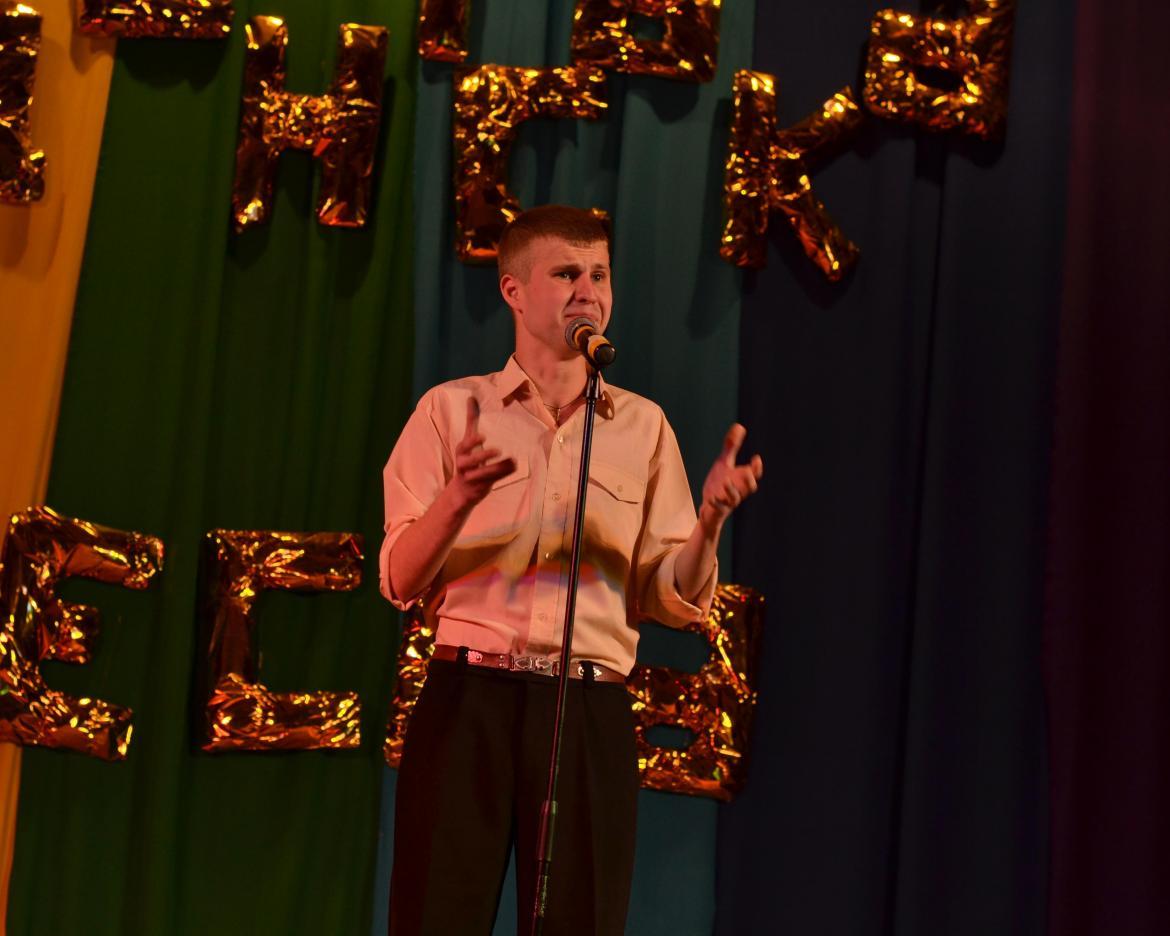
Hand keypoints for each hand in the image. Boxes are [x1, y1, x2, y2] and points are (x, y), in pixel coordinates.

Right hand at [449, 397, 515, 511]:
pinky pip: (493, 480)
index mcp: (461, 451)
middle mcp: (463, 464)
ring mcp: (471, 477)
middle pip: (471, 460)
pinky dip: (504, 473)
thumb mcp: (468, 440)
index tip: (483, 437)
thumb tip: (471, 397)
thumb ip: (471, 420)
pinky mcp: (480, 487)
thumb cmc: (467, 459)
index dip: (473, 442)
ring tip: (512, 460)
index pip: (465, 445)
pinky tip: (515, 465)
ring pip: (483, 473)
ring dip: (497, 467)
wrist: (461, 490)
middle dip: (484, 455)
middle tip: (498, 450)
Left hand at [699, 423, 762, 536]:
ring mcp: (728, 501)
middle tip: (747, 471)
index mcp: (740, 480)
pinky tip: (711, 498)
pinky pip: (718, 508)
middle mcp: (737, 491)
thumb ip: (731, 446)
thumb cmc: (719, 484)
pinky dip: (716, 503)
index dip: (757, 468)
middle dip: (749, 480)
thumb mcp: (724, 463)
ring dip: (731, 490)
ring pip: (734, 498)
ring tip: (726, 481)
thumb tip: (739, 426)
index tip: (756, 458)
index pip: (754, 475)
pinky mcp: (717, 509)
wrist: (709, 508)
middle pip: (749, 488)